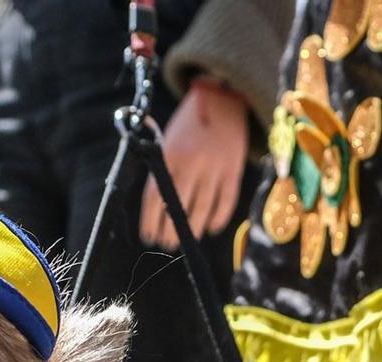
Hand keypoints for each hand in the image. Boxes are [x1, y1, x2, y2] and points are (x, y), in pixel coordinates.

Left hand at [140, 79, 249, 249]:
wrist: (222, 97)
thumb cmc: (190, 122)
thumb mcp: (168, 137)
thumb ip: (160, 165)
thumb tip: (155, 203)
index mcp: (170, 154)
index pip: (155, 195)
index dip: (150, 220)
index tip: (148, 236)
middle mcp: (192, 163)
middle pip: (177, 206)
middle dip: (169, 230)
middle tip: (165, 244)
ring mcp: (215, 168)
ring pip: (201, 208)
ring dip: (191, 230)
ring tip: (183, 242)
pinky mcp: (234, 170)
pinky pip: (226, 201)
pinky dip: (218, 218)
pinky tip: (209, 228)